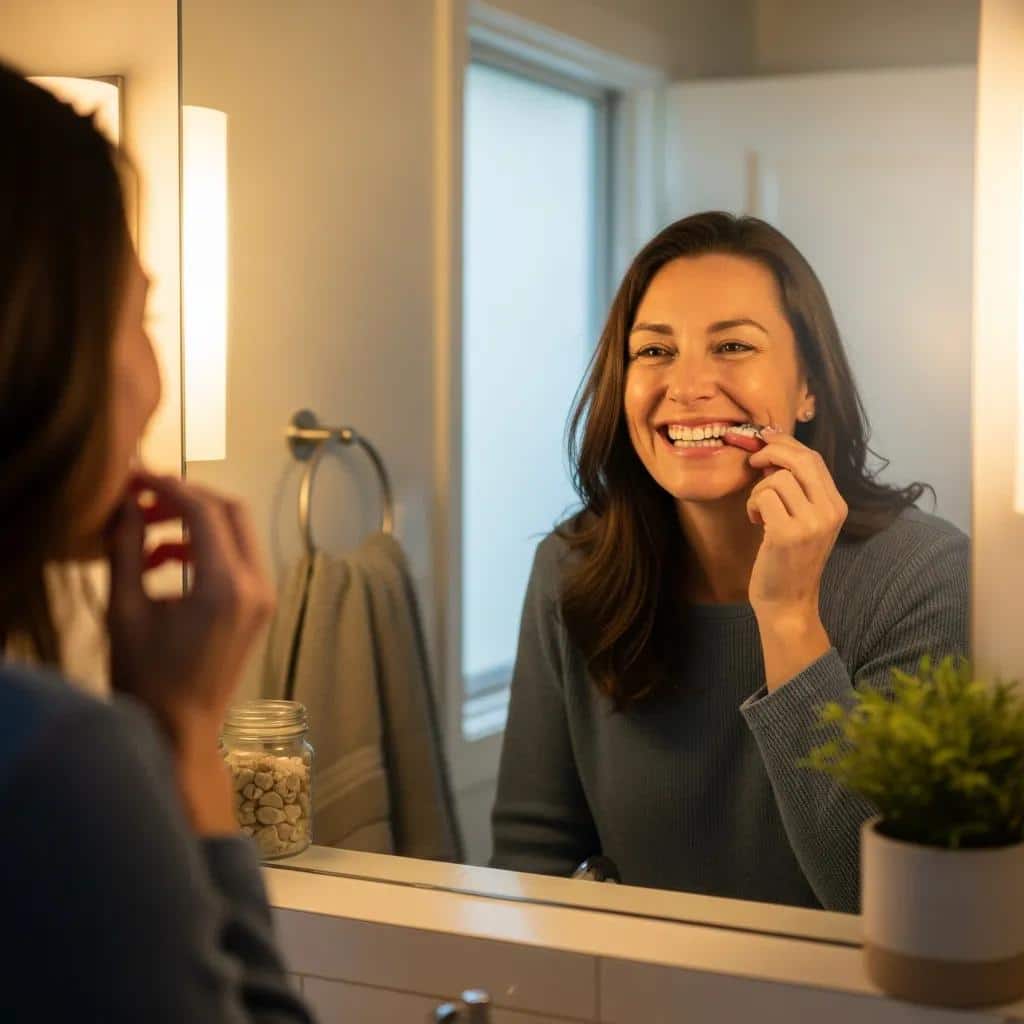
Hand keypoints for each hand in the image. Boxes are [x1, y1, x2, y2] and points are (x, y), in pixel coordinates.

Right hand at [105, 469, 275, 752]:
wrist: (182, 730)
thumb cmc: (147, 678)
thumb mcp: (125, 610)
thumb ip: (127, 548)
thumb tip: (127, 501)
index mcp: (226, 586)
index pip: (205, 512)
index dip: (169, 486)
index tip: (137, 476)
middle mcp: (257, 585)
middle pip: (232, 512)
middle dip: (187, 498)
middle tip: (144, 499)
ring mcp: (264, 596)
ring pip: (237, 533)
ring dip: (194, 523)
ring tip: (143, 536)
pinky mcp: (260, 606)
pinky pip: (237, 558)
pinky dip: (204, 548)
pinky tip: (162, 562)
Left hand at [745, 430, 845, 690]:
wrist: (788, 603)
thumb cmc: (788, 560)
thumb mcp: (803, 521)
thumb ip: (796, 489)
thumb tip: (771, 453)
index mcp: (837, 505)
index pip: (813, 459)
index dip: (785, 443)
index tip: (764, 439)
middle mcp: (830, 511)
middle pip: (799, 459)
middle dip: (770, 451)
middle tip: (752, 461)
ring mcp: (811, 523)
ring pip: (777, 478)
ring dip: (758, 490)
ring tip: (758, 511)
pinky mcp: (787, 534)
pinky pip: (764, 497)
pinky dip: (753, 504)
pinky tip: (756, 521)